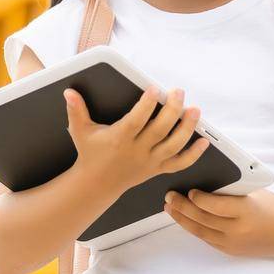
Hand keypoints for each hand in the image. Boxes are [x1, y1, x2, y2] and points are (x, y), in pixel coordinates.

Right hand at [63, 86, 208, 192]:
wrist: (96, 184)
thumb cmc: (90, 153)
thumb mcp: (80, 131)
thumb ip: (76, 110)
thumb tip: (69, 92)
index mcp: (119, 139)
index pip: (136, 121)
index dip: (146, 105)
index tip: (154, 89)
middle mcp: (137, 151)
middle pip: (159, 131)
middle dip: (172, 110)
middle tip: (178, 92)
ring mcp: (150, 161)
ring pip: (173, 146)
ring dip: (187, 128)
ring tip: (195, 110)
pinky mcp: (158, 169)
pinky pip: (179, 164)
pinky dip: (193, 154)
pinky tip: (204, 142)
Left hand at [163, 188, 273, 256]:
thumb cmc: (272, 207)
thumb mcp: (255, 192)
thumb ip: (231, 190)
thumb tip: (205, 182)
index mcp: (245, 210)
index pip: (215, 205)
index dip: (198, 199)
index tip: (188, 191)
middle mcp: (237, 230)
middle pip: (203, 218)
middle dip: (182, 207)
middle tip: (169, 197)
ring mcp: (233, 243)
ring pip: (200, 231)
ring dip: (182, 219)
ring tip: (169, 208)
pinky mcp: (230, 250)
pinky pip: (206, 238)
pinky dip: (194, 228)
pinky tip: (185, 219)